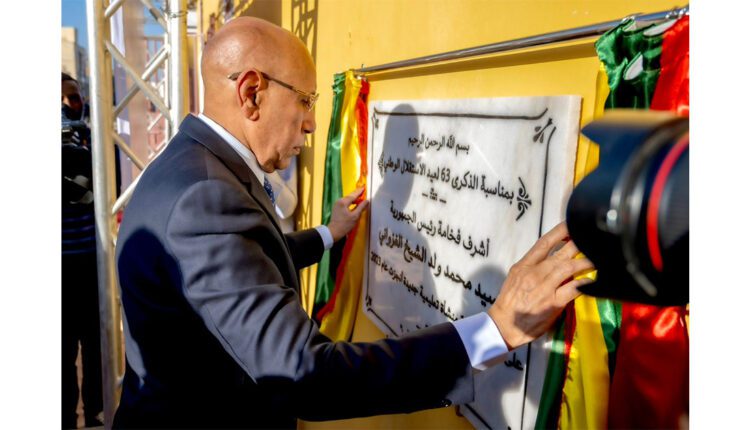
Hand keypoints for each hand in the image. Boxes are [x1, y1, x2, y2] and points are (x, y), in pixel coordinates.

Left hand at [327, 187, 369, 241]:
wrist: (334, 231)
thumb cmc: (345, 224)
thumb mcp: (355, 216)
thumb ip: (361, 207)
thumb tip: (366, 201)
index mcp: (343, 202)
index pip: (353, 195)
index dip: (359, 191)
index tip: (364, 187)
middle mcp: (339, 201)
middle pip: (350, 196)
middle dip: (356, 194)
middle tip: (363, 190)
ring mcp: (337, 204)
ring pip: (347, 199)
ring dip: (354, 198)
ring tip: (360, 196)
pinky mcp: (336, 208)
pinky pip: (345, 202)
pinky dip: (350, 202)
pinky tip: (354, 203)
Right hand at [488, 222, 593, 349]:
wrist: (504, 325)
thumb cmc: (510, 302)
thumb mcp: (516, 277)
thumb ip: (532, 266)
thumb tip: (552, 258)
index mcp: (524, 265)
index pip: (544, 243)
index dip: (560, 231)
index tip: (572, 224)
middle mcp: (534, 273)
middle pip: (561, 253)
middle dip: (578, 244)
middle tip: (592, 238)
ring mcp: (544, 288)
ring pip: (569, 268)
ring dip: (585, 262)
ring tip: (597, 258)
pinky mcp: (553, 303)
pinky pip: (573, 289)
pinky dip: (584, 283)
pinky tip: (592, 281)